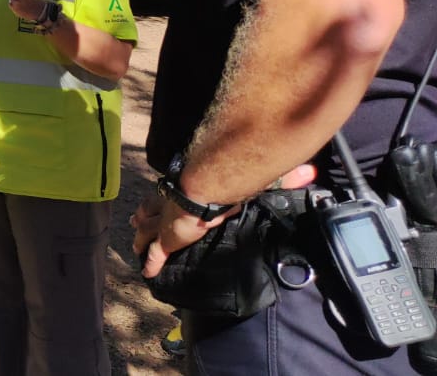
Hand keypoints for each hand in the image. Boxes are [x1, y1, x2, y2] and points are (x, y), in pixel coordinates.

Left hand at [131, 162, 315, 277]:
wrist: (206, 186)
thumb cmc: (226, 179)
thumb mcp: (251, 177)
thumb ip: (282, 176)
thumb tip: (310, 172)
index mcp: (187, 188)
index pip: (172, 192)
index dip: (165, 196)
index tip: (159, 198)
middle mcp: (171, 203)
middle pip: (152, 209)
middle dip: (144, 214)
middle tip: (135, 219)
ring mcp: (165, 221)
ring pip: (147, 229)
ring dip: (141, 235)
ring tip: (135, 241)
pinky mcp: (166, 239)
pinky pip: (155, 254)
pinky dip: (151, 263)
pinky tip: (147, 272)